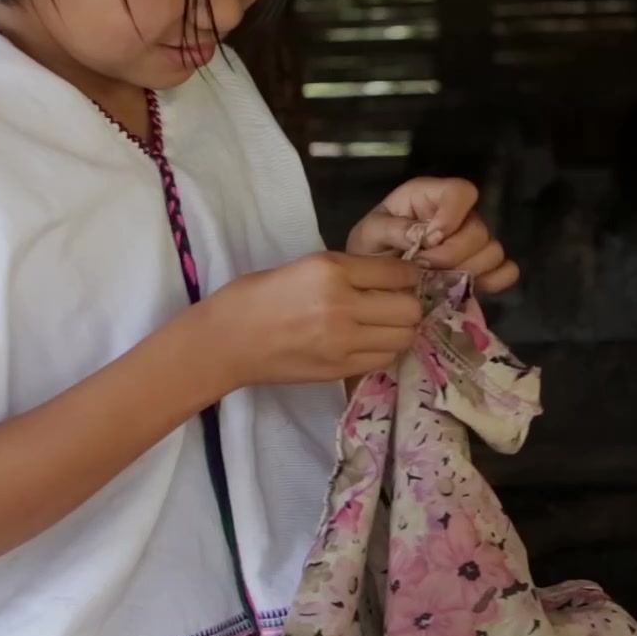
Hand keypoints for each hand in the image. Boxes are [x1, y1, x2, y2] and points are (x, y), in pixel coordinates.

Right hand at [195, 252, 425, 388]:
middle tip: (394, 303)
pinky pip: (384, 359)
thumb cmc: (257, 295)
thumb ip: (347, 271)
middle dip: (408, 304)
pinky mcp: (340, 369)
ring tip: (383, 325)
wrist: (226, 340)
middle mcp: (344, 305)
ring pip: (403, 337)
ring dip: (399, 330)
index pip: (399, 273)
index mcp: (332, 270)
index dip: (408, 275)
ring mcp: (344, 342)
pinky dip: (384, 350)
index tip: (403, 278)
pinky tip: (368, 343)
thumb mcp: (304, 265)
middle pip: (409, 309)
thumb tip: (388, 276)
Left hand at [347, 177, 520, 294]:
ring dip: (468, 270)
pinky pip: (505, 271)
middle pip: (479, 229)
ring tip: (439, 282)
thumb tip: (423, 235)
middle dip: (453, 254)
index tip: (431, 239)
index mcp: (431, 197)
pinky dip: (494, 282)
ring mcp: (471, 244)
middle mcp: (457, 216)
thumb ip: (393, 229)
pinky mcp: (480, 269)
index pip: (461, 192)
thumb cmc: (370, 247)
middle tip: (425, 268)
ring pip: (493, 251)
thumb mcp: (369, 234)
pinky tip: (471, 290)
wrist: (371, 280)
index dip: (453, 215)